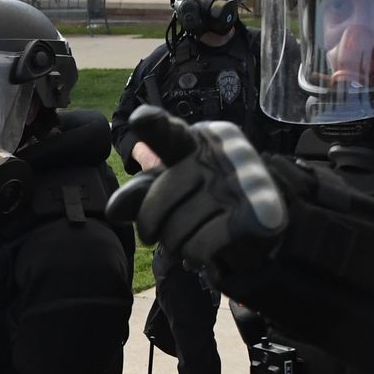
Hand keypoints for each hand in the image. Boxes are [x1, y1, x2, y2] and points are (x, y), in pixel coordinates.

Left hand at [115, 106, 286, 279]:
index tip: (139, 118)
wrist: (259, 225)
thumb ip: (141, 192)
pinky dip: (193, 255)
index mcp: (197, 139)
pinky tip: (197, 254)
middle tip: (152, 235)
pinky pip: (202, 243)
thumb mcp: (170, 188)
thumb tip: (113, 210)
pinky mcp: (256, 213)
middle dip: (150, 223)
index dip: (153, 125)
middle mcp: (221, 152)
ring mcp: (242, 180)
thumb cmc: (204, 198)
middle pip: (161, 193)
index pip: (168, 132)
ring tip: (182, 242)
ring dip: (173, 244)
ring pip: (179, 225)